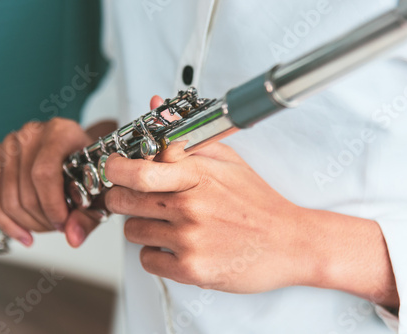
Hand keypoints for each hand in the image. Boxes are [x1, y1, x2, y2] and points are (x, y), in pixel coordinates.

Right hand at [0, 118, 104, 246]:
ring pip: (8, 198)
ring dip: (27, 222)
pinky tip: (22, 233)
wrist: (80, 152)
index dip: (51, 205)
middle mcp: (33, 133)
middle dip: (42, 219)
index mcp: (61, 132)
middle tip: (59, 226)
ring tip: (46, 225)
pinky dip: (6, 222)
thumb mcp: (99, 190)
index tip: (63, 222)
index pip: (44, 174)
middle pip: (25, 190)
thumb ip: (89, 216)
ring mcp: (11, 143)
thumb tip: (73, 237)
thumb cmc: (91, 167)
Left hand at [104, 139, 315, 292]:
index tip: (116, 169)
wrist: (290, 243)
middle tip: (136, 198)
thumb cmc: (257, 202)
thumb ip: (185, 135)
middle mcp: (190, 207)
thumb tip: (153, 105)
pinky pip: (147, 259)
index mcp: (198, 175)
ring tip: (167, 223)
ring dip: (142, 226)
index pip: (137, 170)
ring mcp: (190, 240)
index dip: (116, 168)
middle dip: (123, 197)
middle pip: (123, 201)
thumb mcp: (227, 160)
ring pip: (131, 231)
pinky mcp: (191, 270)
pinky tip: (176, 244)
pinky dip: (155, 253)